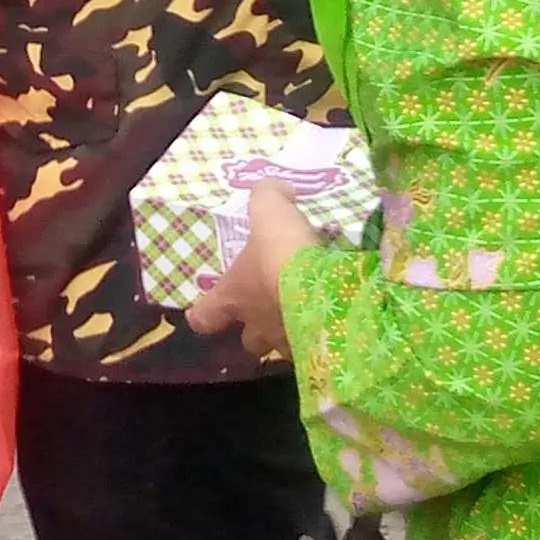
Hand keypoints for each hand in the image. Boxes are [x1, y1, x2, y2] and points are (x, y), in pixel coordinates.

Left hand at [180, 179, 312, 361]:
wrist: (326, 290)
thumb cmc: (281, 253)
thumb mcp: (269, 210)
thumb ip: (268, 196)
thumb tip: (277, 189)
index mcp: (233, 296)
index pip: (203, 317)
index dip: (204, 313)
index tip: (209, 308)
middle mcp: (257, 326)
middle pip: (248, 340)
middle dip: (256, 328)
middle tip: (270, 307)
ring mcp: (288, 344)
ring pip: (283, 346)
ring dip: (291, 332)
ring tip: (310, 312)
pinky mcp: (320, 350)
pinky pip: (315, 347)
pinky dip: (322, 334)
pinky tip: (336, 316)